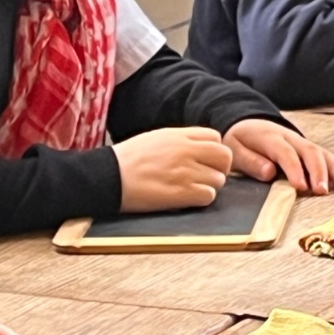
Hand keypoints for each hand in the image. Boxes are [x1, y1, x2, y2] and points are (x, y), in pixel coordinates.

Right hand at [113, 126, 232, 211]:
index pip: (215, 138)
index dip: (214, 150)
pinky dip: (201, 198)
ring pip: (219, 179)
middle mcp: (185, 151)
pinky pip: (208, 196)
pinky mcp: (181, 193)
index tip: (205, 160)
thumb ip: (180, 140)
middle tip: (207, 176)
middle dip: (220, 168)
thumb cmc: (128, 159)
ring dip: (209, 186)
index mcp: (178, 135)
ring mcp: (185, 172)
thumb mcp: (155, 138)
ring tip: (191, 188)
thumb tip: (198, 148)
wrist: (109, 176)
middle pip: (224, 157)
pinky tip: (187, 198)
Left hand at [222, 118, 333, 194]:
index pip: (285, 153)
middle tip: (322, 191)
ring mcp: (301, 141)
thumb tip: (270, 172)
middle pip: (309, 151)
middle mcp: (290, 137)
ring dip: (333, 169)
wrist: (247, 125)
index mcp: (269, 137)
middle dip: (318, 171)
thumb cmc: (240, 141)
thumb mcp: (234, 149)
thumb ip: (250, 161)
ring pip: (321, 152)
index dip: (295, 170)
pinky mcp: (308, 147)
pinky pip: (326, 154)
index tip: (301, 187)